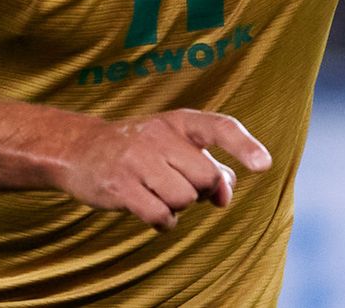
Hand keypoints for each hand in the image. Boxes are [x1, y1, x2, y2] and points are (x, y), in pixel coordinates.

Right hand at [56, 109, 271, 231]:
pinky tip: (153, 212)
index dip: (245, 146)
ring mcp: (138, 161)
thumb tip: (226, 195)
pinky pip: (160, 216)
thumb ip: (209, 167)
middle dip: (201, 191)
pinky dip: (163, 222)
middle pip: (206, 177)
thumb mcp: (175, 146)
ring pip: (185, 199)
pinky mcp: (121, 187)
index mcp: (179, 122)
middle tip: (179, 185)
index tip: (264, 165)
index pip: (220, 128)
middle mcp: (160, 136)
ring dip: (179, 207)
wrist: (80, 149)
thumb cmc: (140, 150)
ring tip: (160, 194)